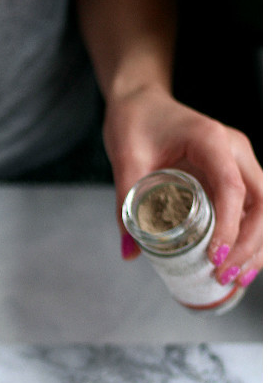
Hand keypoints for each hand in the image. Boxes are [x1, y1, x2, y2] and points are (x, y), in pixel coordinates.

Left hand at [105, 86, 261, 285]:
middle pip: (262, 201)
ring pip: (263, 207)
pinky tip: (235, 264)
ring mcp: (238, 163)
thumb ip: (126, 204)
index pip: (233, 188)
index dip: (229, 226)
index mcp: (212, 141)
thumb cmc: (135, 124)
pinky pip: (251, 208)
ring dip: (255, 245)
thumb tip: (130, 253)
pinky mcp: (232, 175)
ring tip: (233, 280)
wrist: (141, 102)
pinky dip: (248, 237)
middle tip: (224, 277)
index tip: (215, 256)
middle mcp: (235, 151)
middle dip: (249, 244)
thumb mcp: (125, 160)